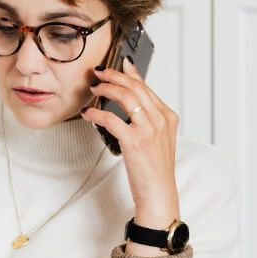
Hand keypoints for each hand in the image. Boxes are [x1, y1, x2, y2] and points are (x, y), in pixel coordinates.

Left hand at [82, 57, 180, 255]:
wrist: (159, 193)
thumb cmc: (155, 169)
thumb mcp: (157, 139)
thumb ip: (147, 119)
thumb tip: (128, 103)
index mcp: (168, 116)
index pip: (146, 87)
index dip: (130, 73)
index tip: (119, 64)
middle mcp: (161, 119)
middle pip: (135, 87)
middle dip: (114, 75)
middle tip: (99, 72)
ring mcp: (149, 129)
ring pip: (125, 97)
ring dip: (106, 88)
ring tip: (94, 88)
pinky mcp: (134, 141)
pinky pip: (111, 118)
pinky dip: (96, 113)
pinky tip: (88, 114)